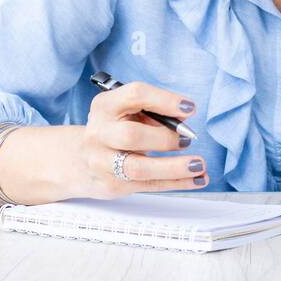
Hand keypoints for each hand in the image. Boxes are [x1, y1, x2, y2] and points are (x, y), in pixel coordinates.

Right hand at [69, 81, 208, 197]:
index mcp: (105, 106)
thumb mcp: (126, 112)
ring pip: (139, 168)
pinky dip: (178, 183)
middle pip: (131, 135)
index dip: (165, 100)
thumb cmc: (114, 129)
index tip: (190, 108)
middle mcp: (99, 133)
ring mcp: (102, 162)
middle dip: (164, 138)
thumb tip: (184, 117)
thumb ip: (152, 111)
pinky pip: (149, 185)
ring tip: (199, 164)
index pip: (135, 95)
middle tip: (186, 139)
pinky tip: (198, 179)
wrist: (80, 160)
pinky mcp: (112, 185)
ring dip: (174, 167)